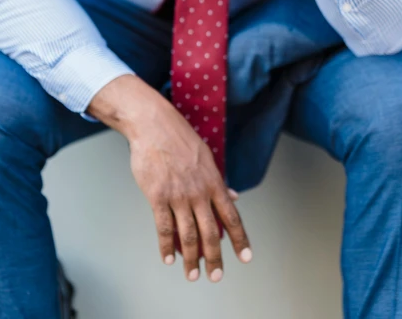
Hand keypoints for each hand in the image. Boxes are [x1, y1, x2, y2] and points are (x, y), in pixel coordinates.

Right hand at [87, 75, 251, 282]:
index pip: (231, 217)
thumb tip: (234, 196)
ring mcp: (178, 196)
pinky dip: (166, 246)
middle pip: (210, 232)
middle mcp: (199, 192)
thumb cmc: (180, 139)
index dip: (239, 239)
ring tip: (192, 275)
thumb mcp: (206, 157)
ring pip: (188, 235)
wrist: (155, 126)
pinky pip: (164, 227)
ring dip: (191, 258)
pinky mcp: (158, 196)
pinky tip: (169, 258)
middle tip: (216, 276)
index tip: (246, 257)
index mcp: (214, 182)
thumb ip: (219, 181)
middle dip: (214, 258)